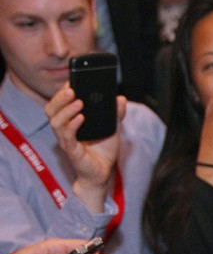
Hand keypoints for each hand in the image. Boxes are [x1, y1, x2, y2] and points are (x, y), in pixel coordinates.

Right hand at [44, 85, 124, 212]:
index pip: (59, 103)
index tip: (71, 80)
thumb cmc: (103, 150)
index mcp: (70, 122)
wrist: (103, 173)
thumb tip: (120, 98)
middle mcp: (64, 130)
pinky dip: (73, 126)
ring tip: (78, 102)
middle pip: (51, 110)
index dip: (62, 92)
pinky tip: (80, 118)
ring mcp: (66, 141)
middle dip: (59, 98)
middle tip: (71, 89)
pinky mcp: (72, 152)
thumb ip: (115, 114)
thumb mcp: (112, 128)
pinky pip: (67, 137)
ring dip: (66, 110)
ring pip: (56, 122)